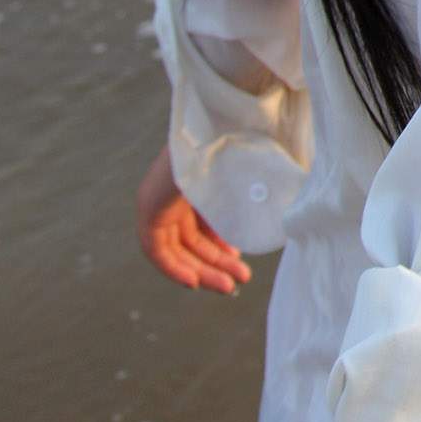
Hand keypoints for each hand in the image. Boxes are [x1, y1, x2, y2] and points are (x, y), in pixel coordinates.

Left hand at [135, 145, 250, 292]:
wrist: (220, 134)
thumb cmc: (242, 150)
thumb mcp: (247, 183)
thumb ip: (250, 203)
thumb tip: (272, 223)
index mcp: (197, 181)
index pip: (203, 220)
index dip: (220, 242)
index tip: (238, 255)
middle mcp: (175, 192)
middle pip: (192, 237)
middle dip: (216, 261)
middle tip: (239, 280)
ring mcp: (159, 200)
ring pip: (177, 247)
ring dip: (201, 270)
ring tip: (228, 287)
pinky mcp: (148, 209)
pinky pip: (156, 250)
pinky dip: (173, 268)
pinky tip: (194, 281)